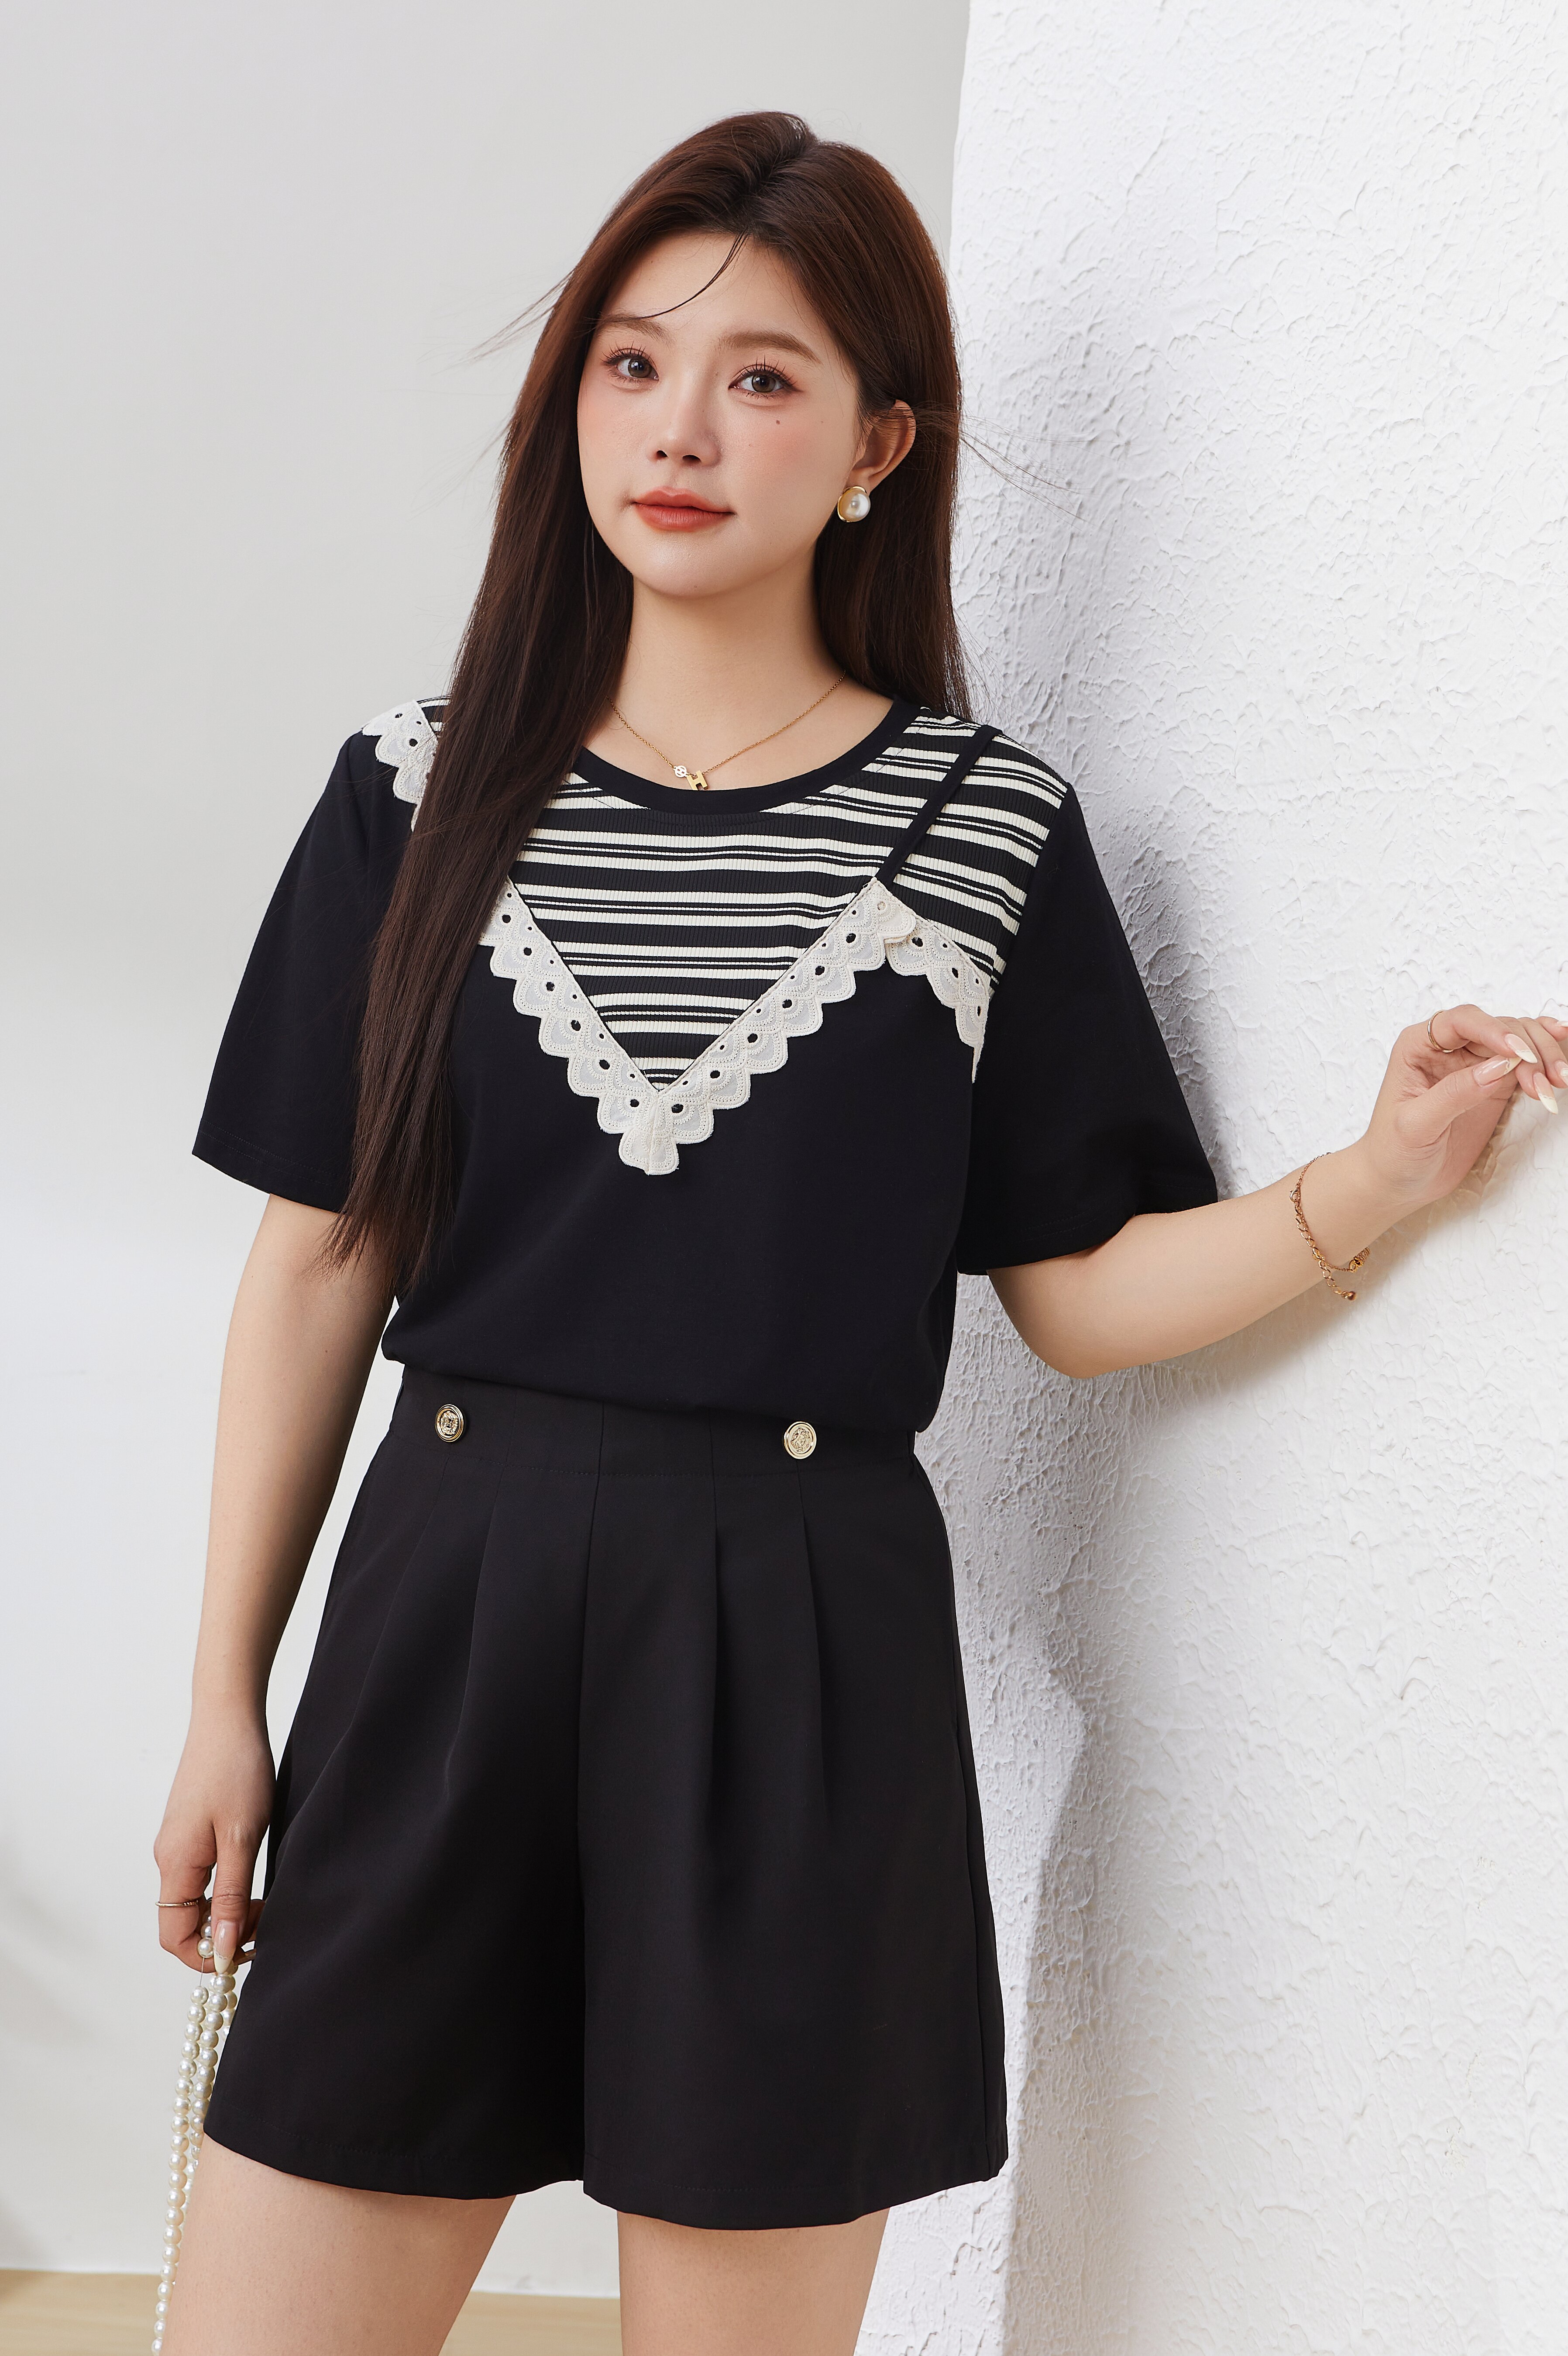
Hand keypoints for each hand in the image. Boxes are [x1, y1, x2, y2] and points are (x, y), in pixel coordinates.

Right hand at [153, 1714, 273, 1974]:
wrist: (228, 1717)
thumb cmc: (237, 1770)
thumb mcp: (242, 1838)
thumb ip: (231, 1897)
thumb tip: (220, 1952)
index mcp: (175, 1864)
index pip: (175, 1938)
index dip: (207, 1956)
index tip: (248, 1951)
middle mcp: (168, 1858)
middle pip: (184, 1922)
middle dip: (223, 1934)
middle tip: (265, 1919)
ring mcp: (177, 1844)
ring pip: (195, 1901)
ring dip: (227, 1910)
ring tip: (263, 1897)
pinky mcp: (190, 1831)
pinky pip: (201, 1878)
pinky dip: (226, 1888)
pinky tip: (251, 1875)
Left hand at [1355, 1004, 1566, 1211]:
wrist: (1398, 1181)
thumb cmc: (1393, 1152)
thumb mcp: (1416, 1125)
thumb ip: (1455, 1093)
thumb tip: (1497, 1066)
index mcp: (1418, 1047)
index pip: (1462, 1022)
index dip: (1495, 1031)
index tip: (1520, 1053)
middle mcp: (1446, 1048)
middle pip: (1498, 1028)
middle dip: (1528, 1050)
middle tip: (1547, 1082)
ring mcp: (1472, 1064)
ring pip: (1516, 1042)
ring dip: (1543, 1058)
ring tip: (1557, 1085)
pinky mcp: (1492, 1084)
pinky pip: (1522, 1061)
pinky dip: (1544, 1059)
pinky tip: (1562, 1059)